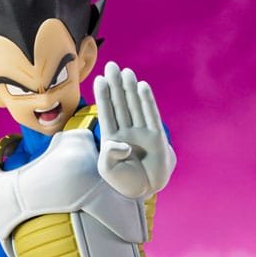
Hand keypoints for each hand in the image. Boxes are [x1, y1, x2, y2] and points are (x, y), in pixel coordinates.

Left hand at [93, 61, 175, 198]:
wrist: (144, 191)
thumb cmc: (123, 182)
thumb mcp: (108, 169)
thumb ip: (109, 155)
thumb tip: (120, 142)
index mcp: (112, 138)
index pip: (106, 113)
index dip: (103, 96)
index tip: (99, 79)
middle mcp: (126, 132)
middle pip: (120, 104)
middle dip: (116, 85)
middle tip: (112, 65)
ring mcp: (141, 133)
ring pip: (134, 106)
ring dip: (130, 89)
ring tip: (125, 71)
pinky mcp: (156, 137)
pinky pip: (151, 115)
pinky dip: (146, 101)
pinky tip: (142, 86)